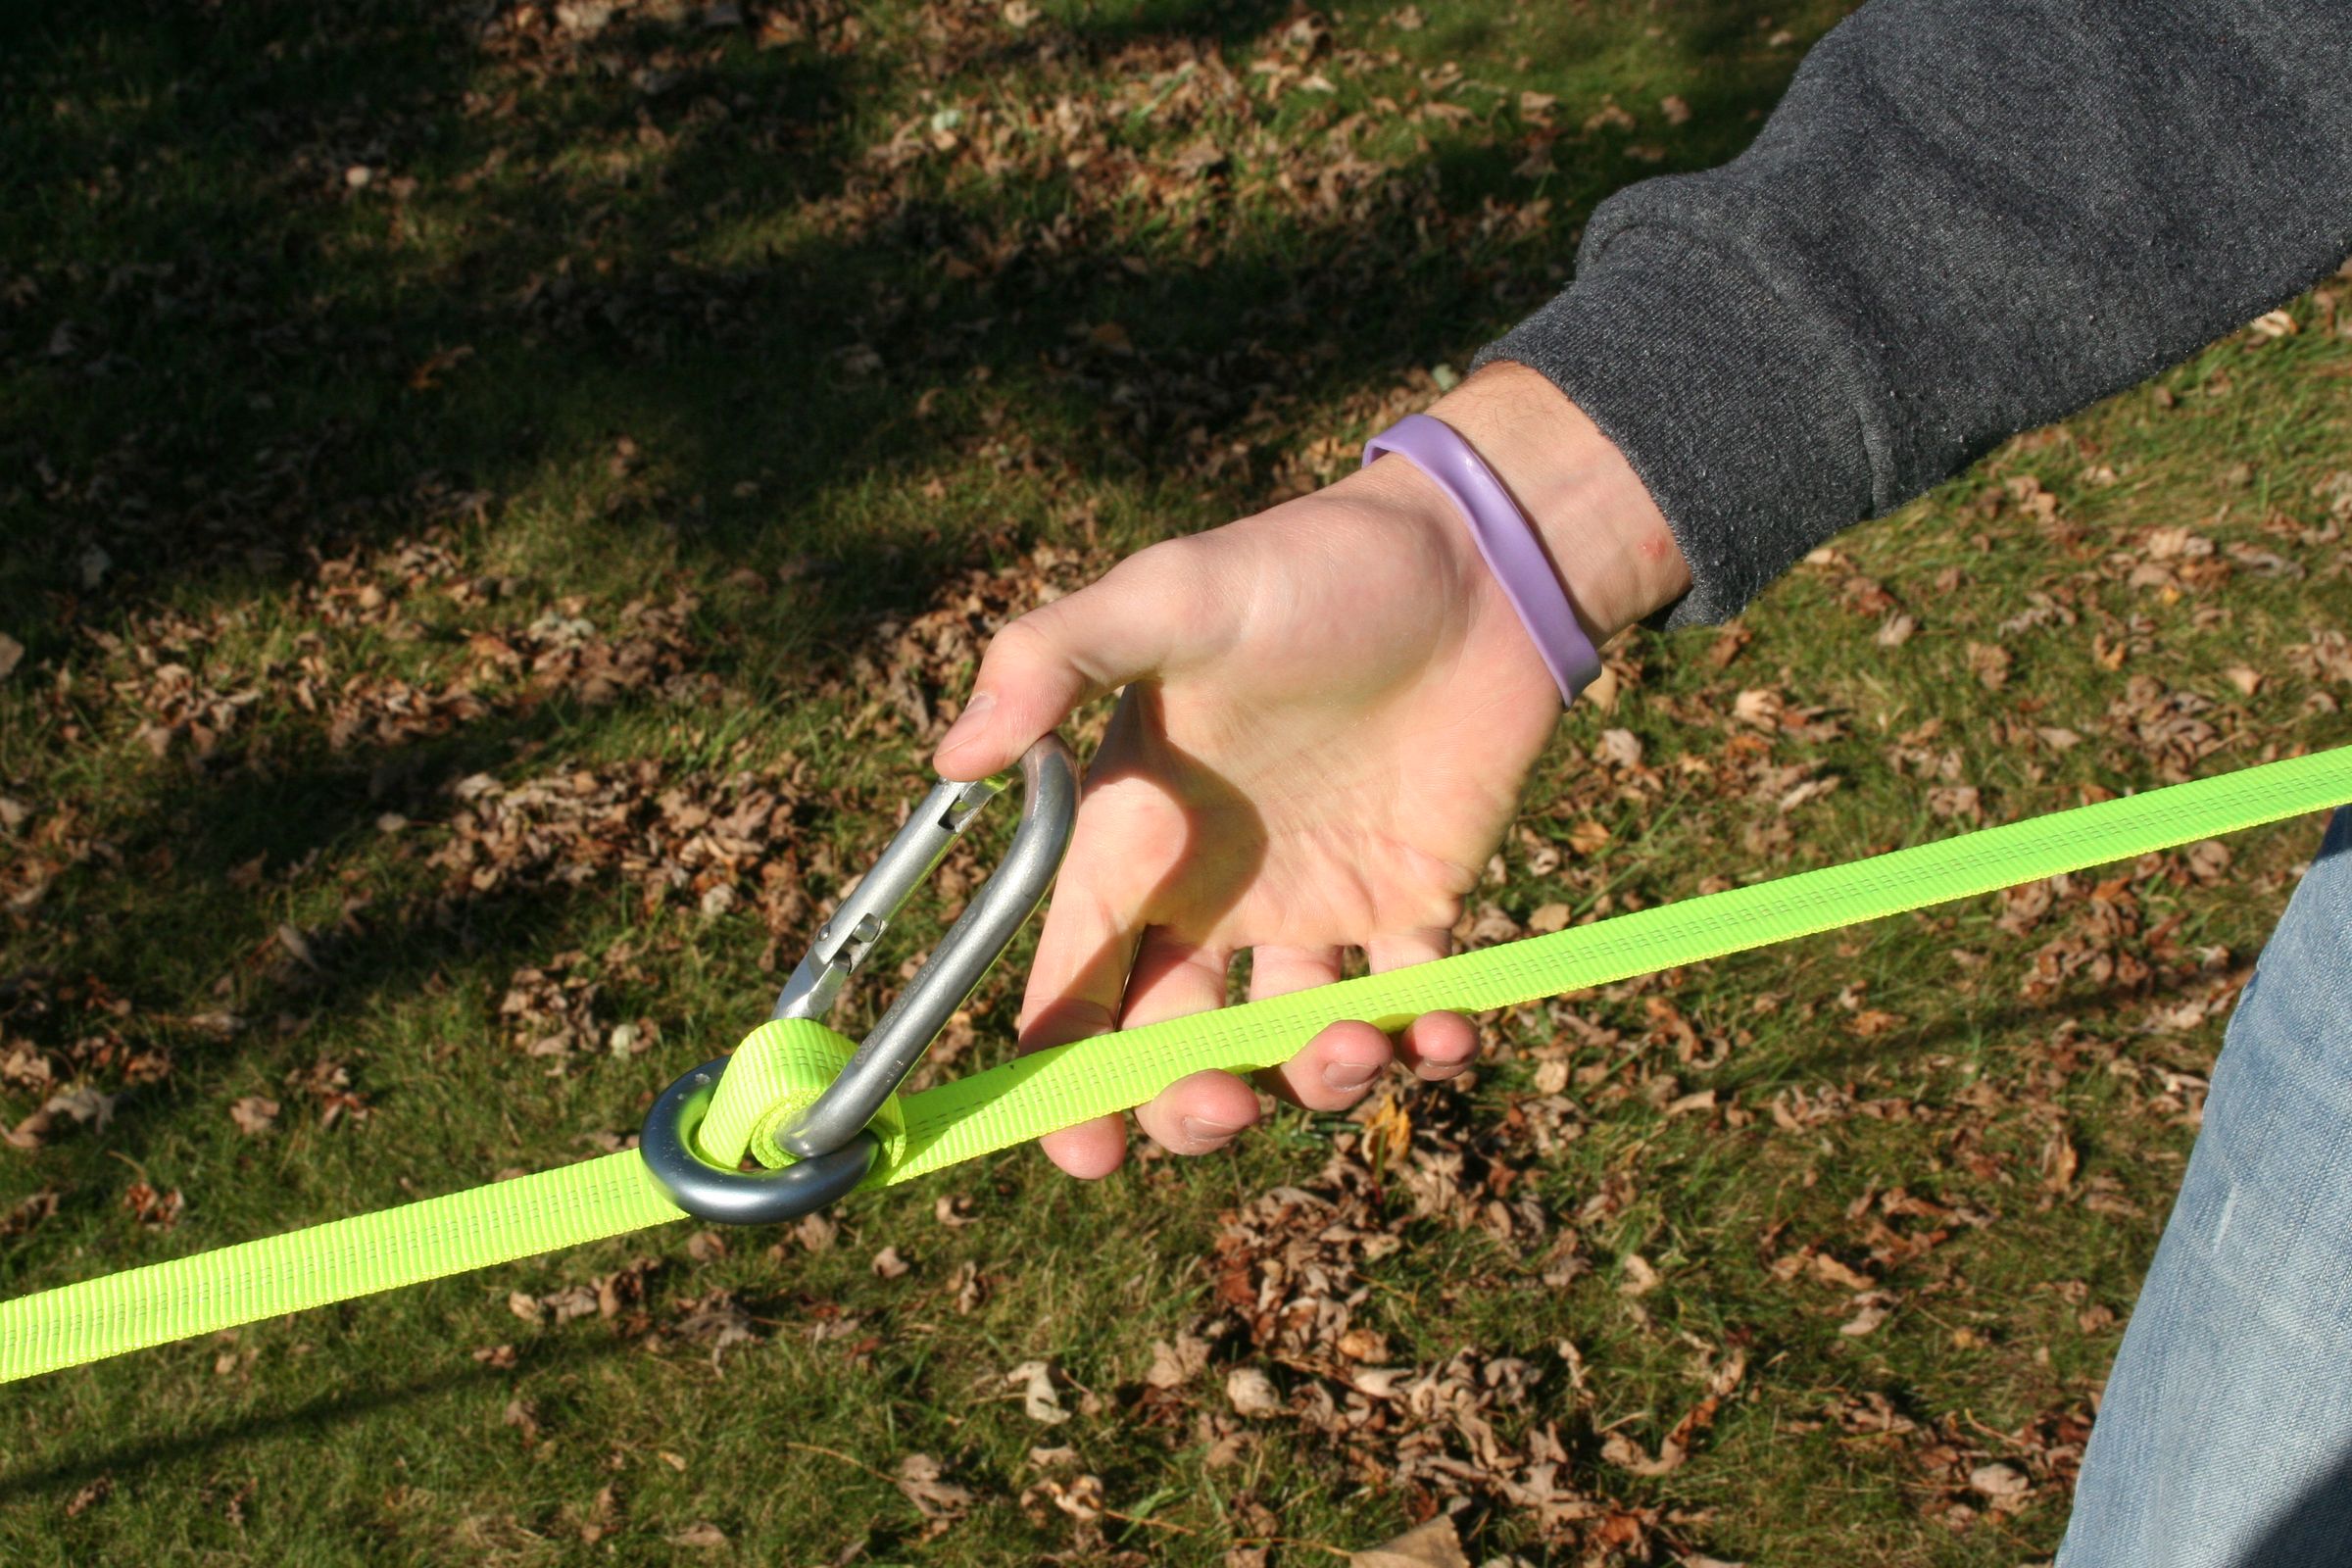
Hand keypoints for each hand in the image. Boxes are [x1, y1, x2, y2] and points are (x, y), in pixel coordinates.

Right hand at [932, 363, 1688, 1175]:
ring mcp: (1318, 904)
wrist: (1471, 555)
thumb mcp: (1172, 595)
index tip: (1079, 1148)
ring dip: (1316, 1079)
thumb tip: (951, 757)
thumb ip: (1056, 659)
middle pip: (1174, 1045)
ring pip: (1291, 1045)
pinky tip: (1448, 1034)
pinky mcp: (1415, 902)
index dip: (1066, 1073)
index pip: (1077, 979)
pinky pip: (1411, 1005)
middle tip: (1225, 1103)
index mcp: (1139, 836)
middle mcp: (1216, 889)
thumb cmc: (1308, 567)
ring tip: (1361, 1045)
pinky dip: (1429, 1042)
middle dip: (1188, 1102)